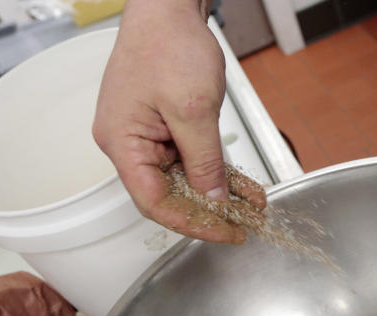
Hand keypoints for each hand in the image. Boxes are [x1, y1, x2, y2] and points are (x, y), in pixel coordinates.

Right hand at [92, 0, 247, 242]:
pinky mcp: (164, 127)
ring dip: (220, 194)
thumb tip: (213, 200)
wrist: (168, 8)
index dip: (193, 223)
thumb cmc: (168, 45)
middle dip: (210, 211)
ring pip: (184, 180)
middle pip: (169, 195)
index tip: (226, 232)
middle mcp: (129, 144)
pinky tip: (244, 186)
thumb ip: (204, 162)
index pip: (155, 203)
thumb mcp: (194, 111)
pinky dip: (217, 172)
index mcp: (123, 143)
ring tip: (253, 207)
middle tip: (244, 224)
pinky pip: (191, 160)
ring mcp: (146, 136)